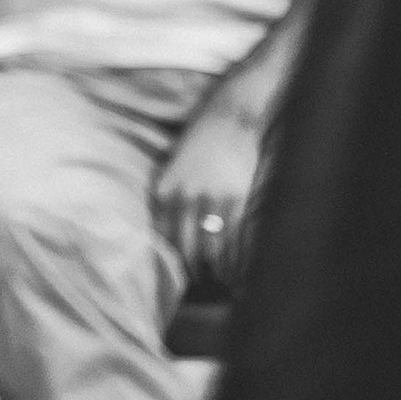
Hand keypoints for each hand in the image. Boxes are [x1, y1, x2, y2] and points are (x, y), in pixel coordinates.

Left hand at [151, 95, 264, 284]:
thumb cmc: (200, 143)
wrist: (229, 118)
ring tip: (222, 279)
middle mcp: (184, 197)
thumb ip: (169, 197)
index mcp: (164, 189)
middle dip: (194, 270)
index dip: (170, 259)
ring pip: (212, 250)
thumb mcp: (173, 167)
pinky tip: (239, 271)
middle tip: (202, 282)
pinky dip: (237, 261)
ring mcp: (211, 199)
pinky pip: (235, 241)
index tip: (177, 273)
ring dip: (218, 270)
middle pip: (186, 248)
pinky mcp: (237, 200)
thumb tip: (168, 233)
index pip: (161, 236)